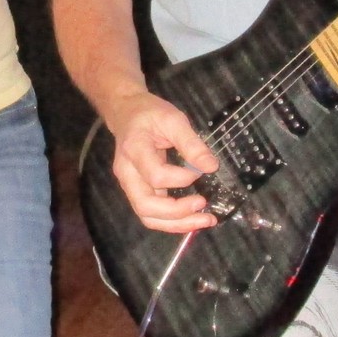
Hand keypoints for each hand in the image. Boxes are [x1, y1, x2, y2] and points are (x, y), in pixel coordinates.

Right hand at [100, 91, 219, 234]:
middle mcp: (127, 173)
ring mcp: (130, 185)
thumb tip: (211, 167)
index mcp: (134, 150)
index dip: (181, 178)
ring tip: (205, 220)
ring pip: (148, 216)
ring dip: (176, 224)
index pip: (156, 175)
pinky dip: (172, 221)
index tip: (200, 171)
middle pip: (146, 206)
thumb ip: (192, 143)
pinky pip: (152, 214)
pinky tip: (193, 218)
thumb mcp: (173, 119)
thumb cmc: (149, 113)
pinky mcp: (137, 191)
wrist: (126, 113)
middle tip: (204, 206)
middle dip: (178, 213)